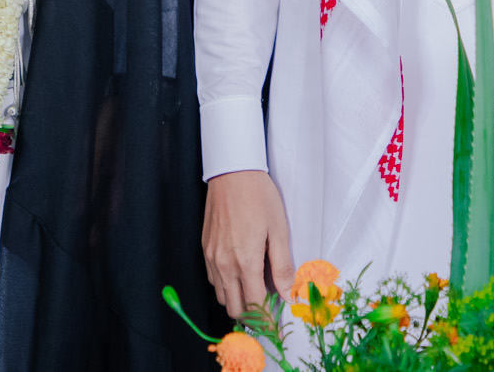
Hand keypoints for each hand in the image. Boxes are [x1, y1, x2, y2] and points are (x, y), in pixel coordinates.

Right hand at [204, 169, 294, 318]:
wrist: (232, 173)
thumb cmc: (259, 197)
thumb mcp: (279, 229)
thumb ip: (282, 265)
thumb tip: (288, 293)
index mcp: (245, 262)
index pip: (255, 304)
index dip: (267, 317)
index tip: (276, 321)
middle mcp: (225, 264)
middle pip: (235, 308)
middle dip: (252, 314)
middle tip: (268, 306)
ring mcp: (212, 258)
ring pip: (222, 296)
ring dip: (237, 300)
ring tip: (256, 289)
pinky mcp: (205, 249)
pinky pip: (213, 280)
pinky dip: (226, 285)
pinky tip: (240, 273)